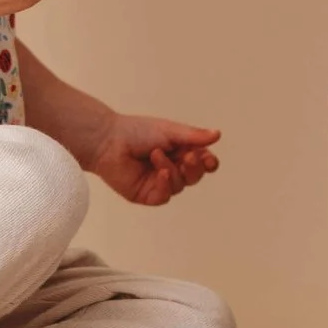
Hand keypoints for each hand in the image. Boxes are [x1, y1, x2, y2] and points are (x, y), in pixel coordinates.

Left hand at [89, 111, 221, 205]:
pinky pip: (164, 196)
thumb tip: (218, 134)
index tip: (209, 159)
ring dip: (172, 170)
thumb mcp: (169, 131)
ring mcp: (159, 183)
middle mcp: (171, 168)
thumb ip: (193, 136)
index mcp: (179, 151)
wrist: (109, 141)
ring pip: (180, 185)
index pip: (202, 162)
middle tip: (188, 156)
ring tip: (156, 154)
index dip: (208, 162)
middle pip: (195, 176)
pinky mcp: (146, 195)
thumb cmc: (137, 131)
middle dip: (195, 167)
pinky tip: (160, 173)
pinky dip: (165, 185)